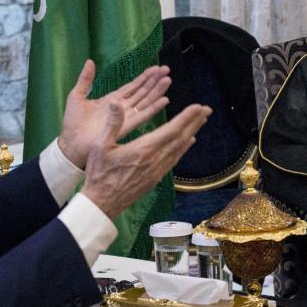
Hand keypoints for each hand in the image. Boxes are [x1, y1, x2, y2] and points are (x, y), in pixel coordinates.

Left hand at [58, 60, 171, 168]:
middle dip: (154, 81)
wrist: (71, 144)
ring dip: (156, 91)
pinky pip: (142, 116)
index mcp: (112, 100)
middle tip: (166, 69)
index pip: (132, 87)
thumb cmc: (73, 123)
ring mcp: (124, 117)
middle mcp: (121, 108)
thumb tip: (90, 61)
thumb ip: (85, 79)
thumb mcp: (77, 96)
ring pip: (145, 101)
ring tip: (168, 80)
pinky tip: (164, 100)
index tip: (156, 68)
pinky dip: (154, 108)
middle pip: (142, 92)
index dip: (144, 77)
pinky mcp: (125, 126)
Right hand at [81, 102, 211, 218]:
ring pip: (179, 148)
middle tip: (207, 109)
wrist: (103, 203)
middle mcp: (155, 159)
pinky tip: (187, 142)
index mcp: (144, 149)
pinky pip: (174, 159)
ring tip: (201, 121)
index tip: (198, 107)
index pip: (171, 130)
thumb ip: (112, 124)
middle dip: (195, 122)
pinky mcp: (156, 178)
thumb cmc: (99, 174)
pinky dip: (183, 148)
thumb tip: (115, 102)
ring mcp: (158, 170)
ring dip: (192, 132)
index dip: (186, 117)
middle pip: (181, 138)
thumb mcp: (100, 146)